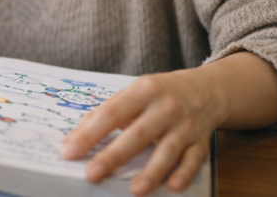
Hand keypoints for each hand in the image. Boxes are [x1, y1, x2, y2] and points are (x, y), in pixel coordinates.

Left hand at [61, 68, 224, 195]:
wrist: (205, 90)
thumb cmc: (159, 94)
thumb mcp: (132, 94)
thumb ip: (103, 114)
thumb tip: (73, 140)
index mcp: (142, 91)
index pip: (111, 113)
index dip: (90, 133)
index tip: (70, 151)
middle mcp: (165, 107)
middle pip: (137, 134)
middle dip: (114, 156)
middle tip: (92, 174)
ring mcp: (185, 126)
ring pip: (167, 150)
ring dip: (152, 171)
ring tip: (134, 190)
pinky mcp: (201, 142)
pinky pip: (193, 160)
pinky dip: (184, 173)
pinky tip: (173, 186)